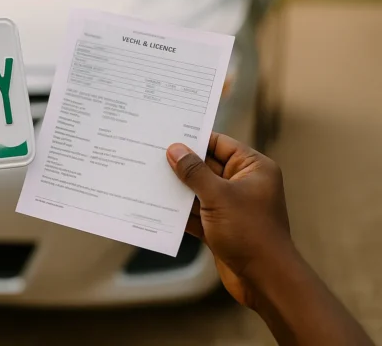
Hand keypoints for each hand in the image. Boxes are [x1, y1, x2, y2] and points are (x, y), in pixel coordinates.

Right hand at [166, 133, 291, 308]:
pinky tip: (157, 206)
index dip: (194, 139)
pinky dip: (180, 211)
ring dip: (177, 189)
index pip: (219, 144)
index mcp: (253, 168)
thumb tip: (175, 150)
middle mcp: (243, 183)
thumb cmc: (251, 232)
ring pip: (198, 190)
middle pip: (206, 166)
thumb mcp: (218, 196)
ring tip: (148, 179)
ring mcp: (231, 206)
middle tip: (151, 156)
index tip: (167, 134)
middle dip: (181, 165)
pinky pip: (196, 212)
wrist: (265, 279)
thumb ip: (195, 172)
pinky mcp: (220, 226)